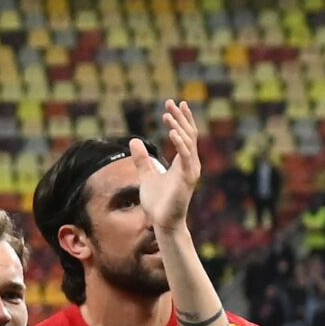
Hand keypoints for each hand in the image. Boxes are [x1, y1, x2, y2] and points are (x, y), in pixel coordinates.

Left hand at [134, 99, 203, 233]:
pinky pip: (186, 158)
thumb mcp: (146, 175)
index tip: (173, 104)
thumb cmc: (158, 202)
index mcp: (183, 162)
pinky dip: (180, 144)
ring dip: (178, 127)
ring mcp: (190, 171)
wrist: (162, 222)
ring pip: (188, 143)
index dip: (181, 119)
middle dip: (179, 118)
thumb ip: (142, 159)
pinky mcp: (187, 179)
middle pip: (188, 134)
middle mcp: (190, 164)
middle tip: (170, 102)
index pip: (185, 135)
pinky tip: (172, 133)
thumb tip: (134, 142)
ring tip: (168, 114)